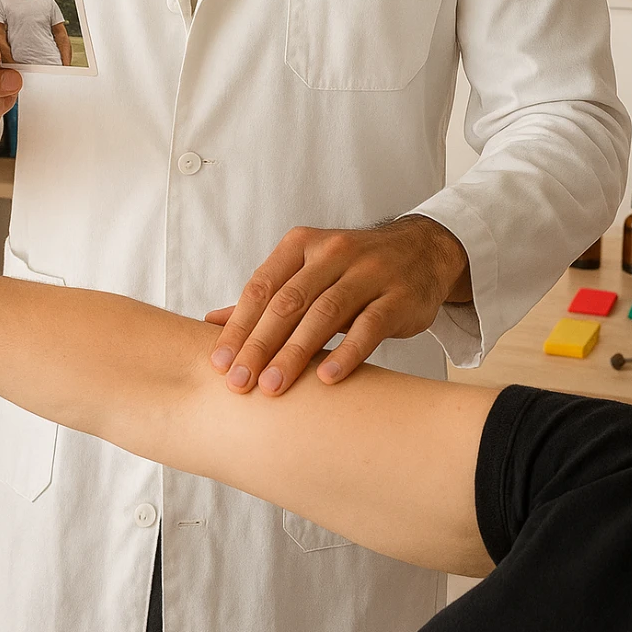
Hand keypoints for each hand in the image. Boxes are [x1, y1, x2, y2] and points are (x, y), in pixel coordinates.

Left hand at [205, 216, 469, 396]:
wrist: (421, 251)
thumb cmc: (351, 269)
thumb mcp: (307, 272)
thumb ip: (265, 297)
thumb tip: (210, 323)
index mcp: (301, 245)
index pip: (261, 287)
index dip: (238, 327)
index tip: (220, 365)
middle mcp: (332, 252)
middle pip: (288, 302)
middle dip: (260, 345)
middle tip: (240, 382)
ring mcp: (368, 272)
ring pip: (325, 313)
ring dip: (295, 352)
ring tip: (274, 387)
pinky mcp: (399, 296)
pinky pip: (370, 325)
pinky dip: (347, 352)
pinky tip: (326, 377)